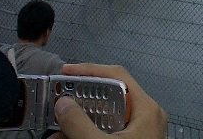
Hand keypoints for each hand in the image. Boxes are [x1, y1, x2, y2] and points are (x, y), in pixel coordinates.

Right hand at [50, 63, 166, 138]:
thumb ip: (79, 125)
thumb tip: (63, 106)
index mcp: (146, 110)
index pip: (117, 76)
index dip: (90, 70)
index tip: (67, 72)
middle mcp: (144, 118)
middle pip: (108, 98)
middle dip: (79, 103)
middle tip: (59, 102)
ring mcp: (137, 134)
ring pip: (103, 119)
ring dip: (77, 124)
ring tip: (57, 131)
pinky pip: (104, 134)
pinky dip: (85, 135)